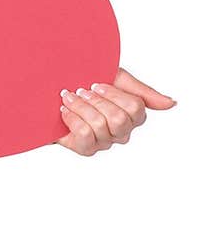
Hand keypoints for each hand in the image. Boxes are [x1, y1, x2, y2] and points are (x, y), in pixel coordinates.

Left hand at [56, 66, 176, 155]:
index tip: (96, 83)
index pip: (135, 108)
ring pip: (99, 126)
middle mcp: (122, 132)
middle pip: (119, 119)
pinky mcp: (86, 149)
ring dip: (80, 106)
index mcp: (133, 115)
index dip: (113, 93)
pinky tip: (64, 110)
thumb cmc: (87, 80)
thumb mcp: (118, 78)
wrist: (55, 85)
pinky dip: (71, 117)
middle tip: (81, 90)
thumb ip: (144, 92)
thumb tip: (172, 103)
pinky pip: (85, 135)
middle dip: (96, 100)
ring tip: (69, 97)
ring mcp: (105, 142)